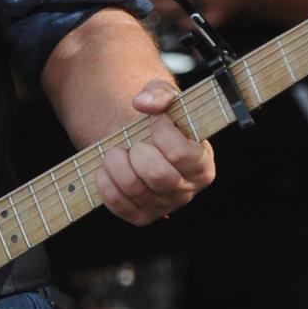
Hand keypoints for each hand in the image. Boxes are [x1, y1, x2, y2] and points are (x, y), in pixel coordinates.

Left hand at [97, 78, 214, 225]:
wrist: (140, 141)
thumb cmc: (158, 121)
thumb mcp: (163, 98)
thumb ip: (159, 92)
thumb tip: (144, 103)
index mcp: (202, 166)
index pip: (184, 155)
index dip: (164, 134)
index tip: (156, 120)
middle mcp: (186, 191)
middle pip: (158, 175)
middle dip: (138, 151)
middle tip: (134, 142)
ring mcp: (162, 207)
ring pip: (134, 188)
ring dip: (116, 163)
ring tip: (115, 151)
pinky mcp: (139, 216)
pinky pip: (118, 204)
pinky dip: (105, 182)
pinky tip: (106, 168)